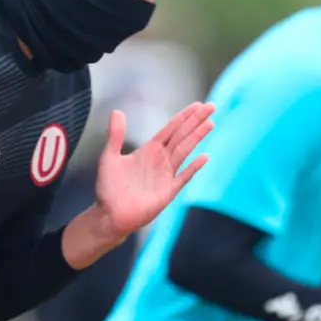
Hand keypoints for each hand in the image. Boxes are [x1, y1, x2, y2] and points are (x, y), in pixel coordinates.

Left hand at [94, 102, 214, 237]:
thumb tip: (117, 111)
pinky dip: (193, 167)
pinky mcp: (168, 191)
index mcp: (149, 150)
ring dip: (196, 137)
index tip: (197, 105)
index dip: (183, 116)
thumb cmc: (109, 188)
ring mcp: (166, 175)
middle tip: (211, 106)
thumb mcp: (109, 157)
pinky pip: (183, 177)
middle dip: (195, 121)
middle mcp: (160, 160)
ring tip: (210, 123)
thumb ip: (115, 135)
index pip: (170, 129)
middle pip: (182, 135)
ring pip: (185, 151)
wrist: (110, 215)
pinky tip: (204, 157)